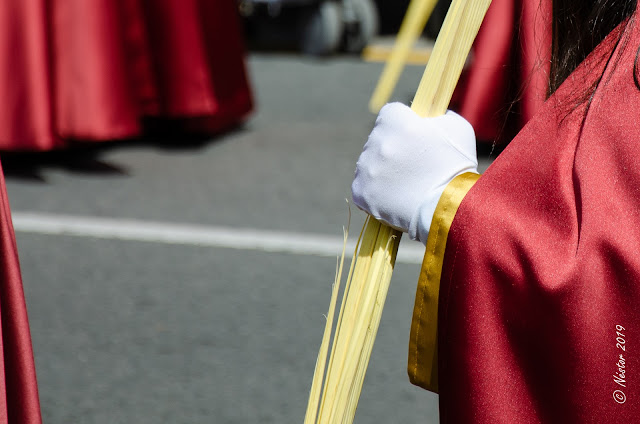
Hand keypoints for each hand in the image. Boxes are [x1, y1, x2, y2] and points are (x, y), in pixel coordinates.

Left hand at [351, 102, 477, 243]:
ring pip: (369, 164)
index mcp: (395, 120)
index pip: (391, 113)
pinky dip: (374, 192)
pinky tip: (393, 197)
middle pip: (379, 139)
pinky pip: (362, 187)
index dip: (404, 124)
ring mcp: (366, 167)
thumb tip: (431, 118)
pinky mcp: (360, 192)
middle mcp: (376, 141)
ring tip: (405, 185)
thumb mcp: (458, 129)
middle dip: (393, 149)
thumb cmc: (457, 166)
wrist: (450, 207)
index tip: (414, 137)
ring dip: (382, 170)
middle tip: (412, 166)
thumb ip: (440, 117)